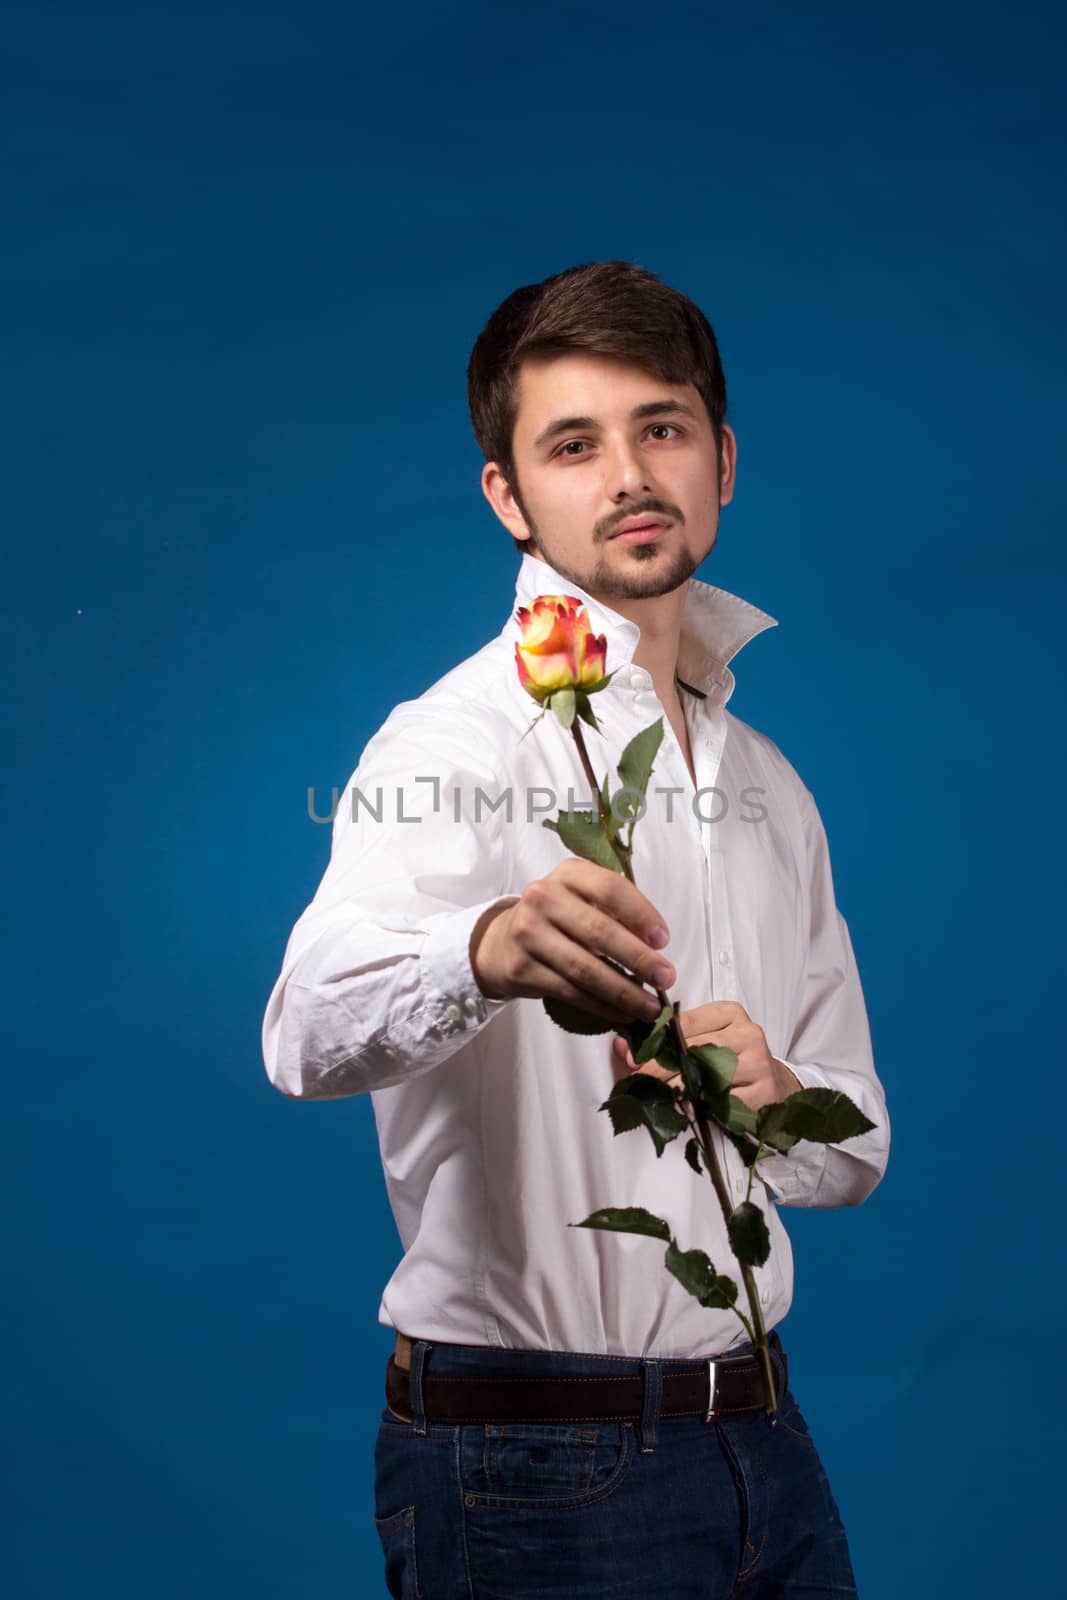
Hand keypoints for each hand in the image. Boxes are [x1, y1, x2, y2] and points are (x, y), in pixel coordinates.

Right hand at [469, 858, 674, 1024]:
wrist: (501, 943)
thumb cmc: (557, 919)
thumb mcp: (581, 899)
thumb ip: (615, 912)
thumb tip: (656, 947)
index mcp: (567, 874)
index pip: (610, 888)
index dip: (641, 915)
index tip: (664, 940)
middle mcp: (543, 897)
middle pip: (599, 931)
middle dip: (639, 959)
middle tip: (666, 979)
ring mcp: (528, 933)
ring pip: (585, 969)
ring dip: (624, 992)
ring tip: (651, 1007)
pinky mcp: (522, 968)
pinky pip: (571, 992)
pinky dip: (602, 1006)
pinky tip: (622, 1014)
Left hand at [611, 999, 801, 1112]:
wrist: (773, 1083)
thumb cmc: (730, 1059)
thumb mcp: (702, 1040)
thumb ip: (664, 1041)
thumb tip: (621, 1047)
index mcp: (729, 1012)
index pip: (685, 1022)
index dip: (656, 1041)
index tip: (633, 1058)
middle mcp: (748, 1032)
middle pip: (696, 1050)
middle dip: (662, 1068)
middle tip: (640, 1081)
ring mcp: (760, 1062)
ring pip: (710, 1076)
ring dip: (680, 1089)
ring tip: (661, 1095)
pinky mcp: (765, 1091)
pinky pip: (727, 1101)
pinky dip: (703, 1107)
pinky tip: (689, 1109)